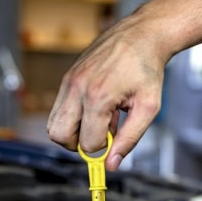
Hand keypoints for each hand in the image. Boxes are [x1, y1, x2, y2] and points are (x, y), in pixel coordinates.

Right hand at [46, 11, 167, 170]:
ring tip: (99, 119)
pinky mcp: (67, 77)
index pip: (87, 142)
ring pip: (53, 124)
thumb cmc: (146, 69)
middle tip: (99, 136)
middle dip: (78, 144)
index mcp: (98, 97)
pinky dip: (73, 116)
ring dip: (74, 130)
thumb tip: (112, 164)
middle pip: (59, 136)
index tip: (115, 138)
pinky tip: (95, 107)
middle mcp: (78, 88)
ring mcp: (69, 81)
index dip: (103, 147)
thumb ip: (129, 140)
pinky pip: (58, 108)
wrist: (141, 36)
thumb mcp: (147, 109)